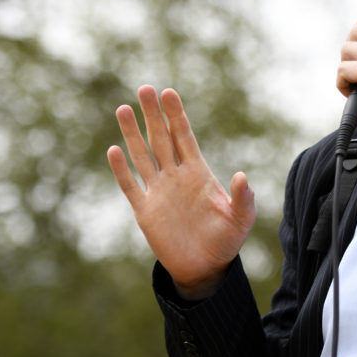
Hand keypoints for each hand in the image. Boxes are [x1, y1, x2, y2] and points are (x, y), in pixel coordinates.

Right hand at [107, 86, 255, 299]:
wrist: (205, 267)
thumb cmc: (227, 240)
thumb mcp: (241, 218)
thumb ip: (243, 198)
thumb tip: (242, 176)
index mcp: (199, 173)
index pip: (184, 137)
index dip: (176, 115)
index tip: (169, 92)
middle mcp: (176, 177)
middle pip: (161, 139)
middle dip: (153, 114)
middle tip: (144, 88)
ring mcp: (159, 192)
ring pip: (142, 156)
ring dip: (132, 134)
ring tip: (123, 109)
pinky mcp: (146, 211)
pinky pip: (130, 186)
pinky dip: (122, 169)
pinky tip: (114, 150)